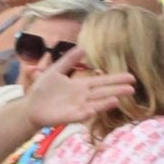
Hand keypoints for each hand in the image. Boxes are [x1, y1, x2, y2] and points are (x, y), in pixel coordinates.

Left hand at [20, 46, 134, 129]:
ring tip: (119, 99)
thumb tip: (82, 47)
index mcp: (81, 85)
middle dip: (117, 90)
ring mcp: (78, 107)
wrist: (31, 107)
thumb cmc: (43, 90)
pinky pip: (81, 115)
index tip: (130, 77)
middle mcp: (83, 97)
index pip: (102, 81)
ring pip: (95, 103)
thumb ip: (68, 60)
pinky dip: (88, 112)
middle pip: (103, 92)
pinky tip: (94, 109)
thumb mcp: (55, 70)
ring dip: (106, 102)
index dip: (116, 79)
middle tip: (133, 88)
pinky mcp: (70, 117)